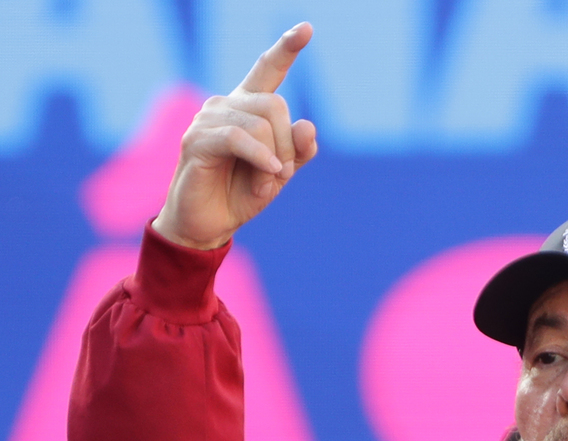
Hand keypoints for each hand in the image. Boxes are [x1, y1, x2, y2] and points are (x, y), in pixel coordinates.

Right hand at [152, 22, 318, 249]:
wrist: (209, 223)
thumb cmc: (242, 193)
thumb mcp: (280, 173)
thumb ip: (298, 151)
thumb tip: (308, 125)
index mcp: (248, 107)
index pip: (268, 69)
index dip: (287, 48)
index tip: (308, 28)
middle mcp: (226, 104)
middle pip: (275, 104)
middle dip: (288, 144)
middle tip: (282, 174)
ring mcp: (208, 118)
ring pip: (260, 122)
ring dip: (275, 159)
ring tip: (266, 182)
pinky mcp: (197, 139)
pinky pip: (240, 137)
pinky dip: (261, 157)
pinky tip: (268, 174)